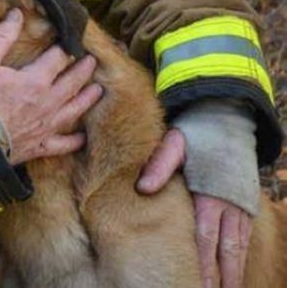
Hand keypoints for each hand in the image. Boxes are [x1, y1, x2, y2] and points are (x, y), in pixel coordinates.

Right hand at [0, 8, 102, 164]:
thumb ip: (2, 38)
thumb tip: (16, 13)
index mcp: (35, 80)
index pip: (57, 59)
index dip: (64, 49)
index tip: (69, 43)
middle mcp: (47, 102)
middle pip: (73, 82)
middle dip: (83, 70)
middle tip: (92, 62)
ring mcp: (46, 125)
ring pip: (75, 110)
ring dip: (87, 99)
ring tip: (98, 90)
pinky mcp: (41, 145)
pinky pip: (64, 144)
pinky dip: (75, 141)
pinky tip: (83, 137)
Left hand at [136, 129, 252, 287]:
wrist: (224, 118)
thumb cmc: (194, 133)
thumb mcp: (174, 142)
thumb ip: (159, 165)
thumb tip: (143, 188)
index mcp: (208, 194)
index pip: (203, 238)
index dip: (200, 264)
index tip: (193, 284)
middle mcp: (228, 205)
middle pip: (223, 252)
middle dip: (217, 278)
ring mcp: (239, 207)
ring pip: (237, 250)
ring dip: (231, 275)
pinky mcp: (245, 206)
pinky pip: (244, 240)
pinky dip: (239, 260)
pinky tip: (232, 276)